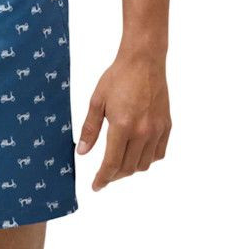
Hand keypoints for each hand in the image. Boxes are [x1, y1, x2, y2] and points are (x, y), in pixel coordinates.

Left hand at [76, 47, 170, 190]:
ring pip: (144, 164)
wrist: (143, 61)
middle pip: (128, 168)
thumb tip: (82, 152)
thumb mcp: (97, 101)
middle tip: (105, 174)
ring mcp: (157, 130)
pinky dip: (147, 159)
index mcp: (123, 126)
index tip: (96, 186)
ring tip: (119, 163)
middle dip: (114, 175)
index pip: (112, 163)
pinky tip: (137, 153)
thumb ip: (90, 128)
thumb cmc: (118, 77)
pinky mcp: (166, 126)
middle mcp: (142, 132)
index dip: (103, 178)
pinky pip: (159, 154)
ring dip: (130, 169)